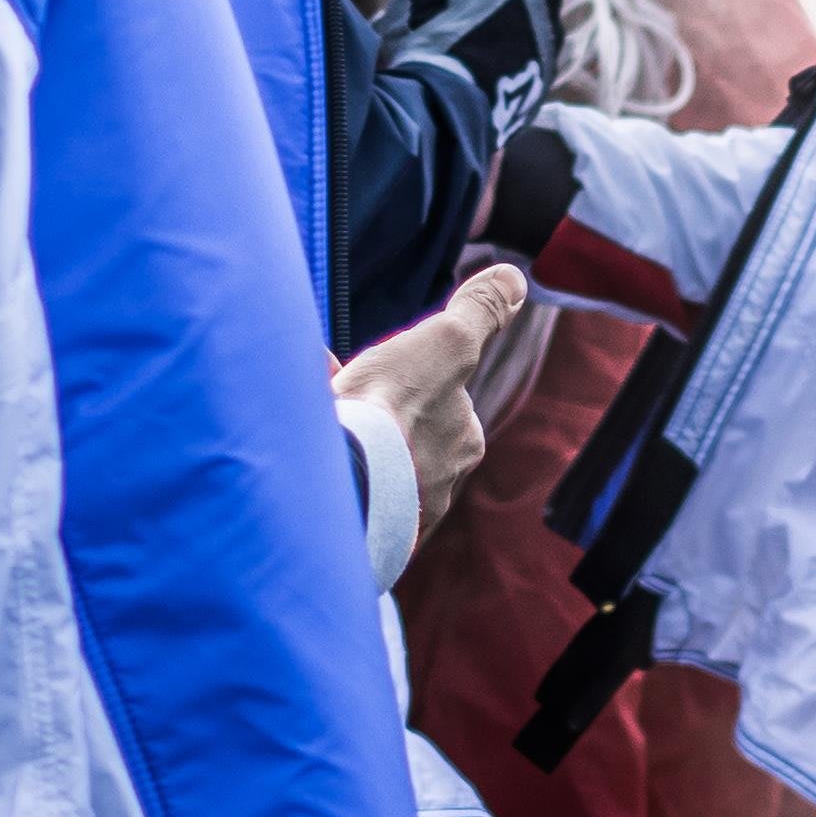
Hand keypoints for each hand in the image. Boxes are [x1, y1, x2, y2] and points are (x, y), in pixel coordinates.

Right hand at [332, 260, 532, 547]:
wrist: (346, 480)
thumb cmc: (395, 408)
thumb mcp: (445, 342)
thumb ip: (479, 312)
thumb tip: (513, 277)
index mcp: (462, 444)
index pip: (436, 403)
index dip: (403, 381)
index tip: (374, 376)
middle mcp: (441, 488)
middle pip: (403, 439)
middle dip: (374, 419)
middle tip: (339, 403)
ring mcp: (398, 518)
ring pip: (372, 469)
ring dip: (348, 447)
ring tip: (312, 430)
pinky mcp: (358, 539)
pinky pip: (345, 498)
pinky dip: (326, 477)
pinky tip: (302, 463)